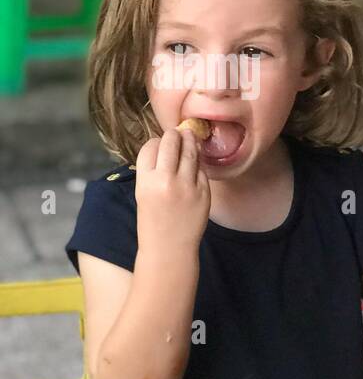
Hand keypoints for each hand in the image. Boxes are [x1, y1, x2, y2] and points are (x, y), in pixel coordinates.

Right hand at [135, 128, 209, 253]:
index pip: (150, 147)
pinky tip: (196, 162)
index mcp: (146, 181)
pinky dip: (198, 165)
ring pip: (190, 153)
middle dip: (174, 135)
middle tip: (178, 131)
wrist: (169, 247)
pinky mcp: (204, 193)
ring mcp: (188, 186)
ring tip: (190, 136)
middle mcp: (166, 181)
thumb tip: (163, 146)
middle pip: (171, 144)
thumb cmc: (153, 220)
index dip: (155, 142)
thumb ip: (151, 171)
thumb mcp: (143, 193)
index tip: (159, 141)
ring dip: (190, 142)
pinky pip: (201, 171)